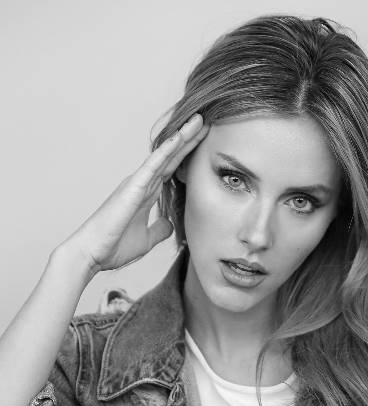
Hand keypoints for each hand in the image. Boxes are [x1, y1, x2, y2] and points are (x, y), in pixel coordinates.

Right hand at [62, 113, 208, 273]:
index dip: (187, 154)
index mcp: (146, 193)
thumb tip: (169, 224)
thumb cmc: (113, 246)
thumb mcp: (146, 240)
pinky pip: (153, 165)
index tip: (203, 140)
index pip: (172, 169)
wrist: (92, 252)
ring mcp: (137, 182)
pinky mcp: (132, 187)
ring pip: (164, 154)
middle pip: (170, 156)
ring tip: (198, 120)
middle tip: (205, 120)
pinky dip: (166, 151)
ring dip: (181, 137)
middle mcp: (142, 183)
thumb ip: (158, 230)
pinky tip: (179, 138)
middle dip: (188, 139)